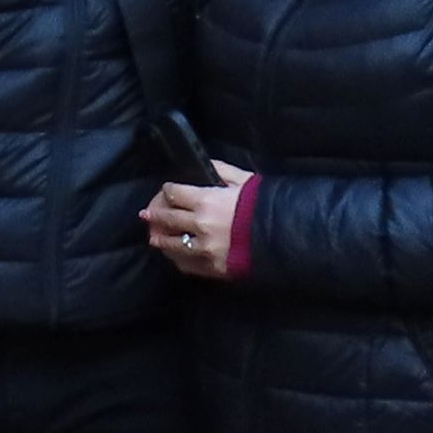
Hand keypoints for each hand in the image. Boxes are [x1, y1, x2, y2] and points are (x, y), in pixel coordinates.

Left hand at [145, 165, 254, 281]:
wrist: (286, 237)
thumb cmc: (265, 205)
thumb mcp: (245, 180)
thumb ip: (221, 170)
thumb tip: (205, 164)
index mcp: (207, 200)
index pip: (174, 193)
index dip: (168, 190)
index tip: (167, 191)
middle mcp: (200, 225)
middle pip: (166, 219)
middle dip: (155, 214)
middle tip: (147, 214)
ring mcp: (204, 249)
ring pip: (170, 244)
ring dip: (160, 238)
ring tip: (154, 236)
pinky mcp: (212, 268)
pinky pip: (186, 265)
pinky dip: (177, 258)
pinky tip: (174, 254)